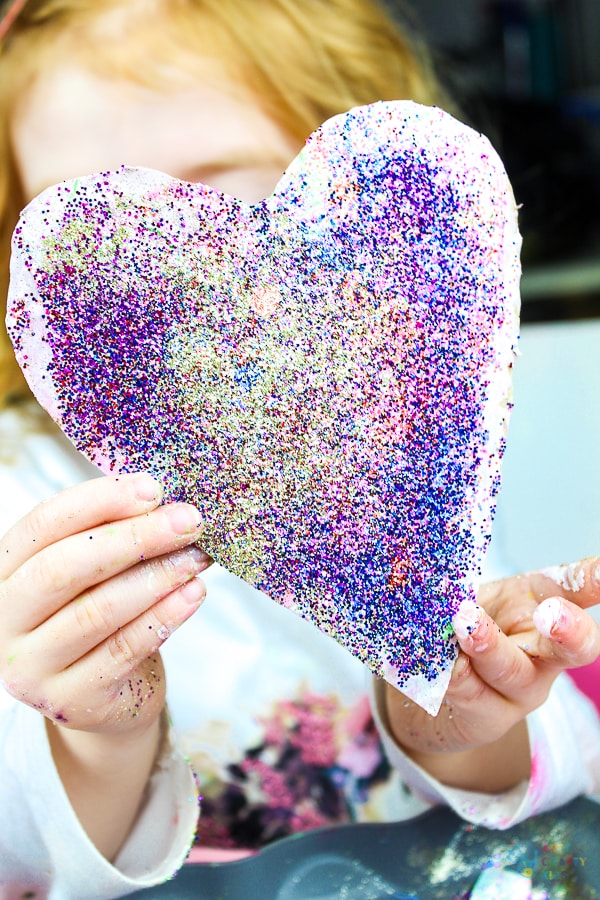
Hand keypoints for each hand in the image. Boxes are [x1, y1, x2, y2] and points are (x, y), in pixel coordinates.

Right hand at [0, 471, 209, 733]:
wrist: (104, 695)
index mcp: (3, 572)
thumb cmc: (97, 614)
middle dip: (135, 538)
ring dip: (158, 577)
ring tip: (197, 557)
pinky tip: (194, 592)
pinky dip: (164, 616)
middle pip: (65, 568)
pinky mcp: (71, 701)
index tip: (153, 488)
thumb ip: (110, 536)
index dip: (99, 501)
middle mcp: (5, 620)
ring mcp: (32, 667)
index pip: (43, 524)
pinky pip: (123, 650)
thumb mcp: (92, 573)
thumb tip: (162, 500)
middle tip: (188, 521)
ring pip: (97, 611)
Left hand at [385, 559, 599, 791]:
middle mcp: (543, 660)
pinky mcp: (482, 718)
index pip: (577, 593)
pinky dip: (449, 672)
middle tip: (549, 613)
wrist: (438, 687)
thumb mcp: (489, 594)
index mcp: (547, 617)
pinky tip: (437, 658)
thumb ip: (486, 580)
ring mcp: (515, 694)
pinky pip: (465, 693)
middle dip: (565, 633)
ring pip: (509, 672)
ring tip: (464, 623)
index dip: (593, 582)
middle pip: (566, 650)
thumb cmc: (473, 626)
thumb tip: (479, 539)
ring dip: (488, 646)